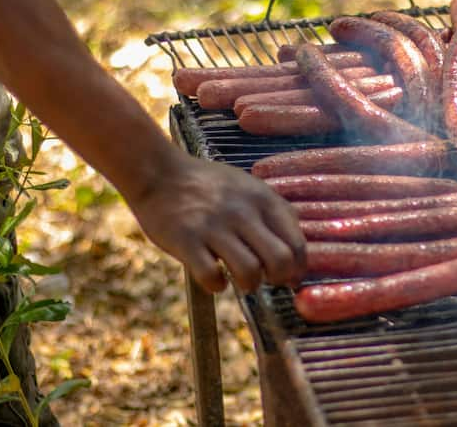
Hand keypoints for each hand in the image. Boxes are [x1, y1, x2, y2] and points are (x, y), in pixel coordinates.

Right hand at [126, 151, 305, 292]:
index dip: (297, 269)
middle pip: (280, 261)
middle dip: (277, 279)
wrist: (158, 172)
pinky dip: (216, 284)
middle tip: (266, 279)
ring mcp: (213, 226)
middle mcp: (242, 211)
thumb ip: (275, 215)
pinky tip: (214, 277)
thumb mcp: (250, 188)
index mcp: (263, 199)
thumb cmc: (208, 186)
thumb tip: (298, 256)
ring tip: (240, 279)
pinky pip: (211, 276)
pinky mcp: (186, 240)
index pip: (297, 245)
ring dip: (249, 284)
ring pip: (250, 272)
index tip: (287, 276)